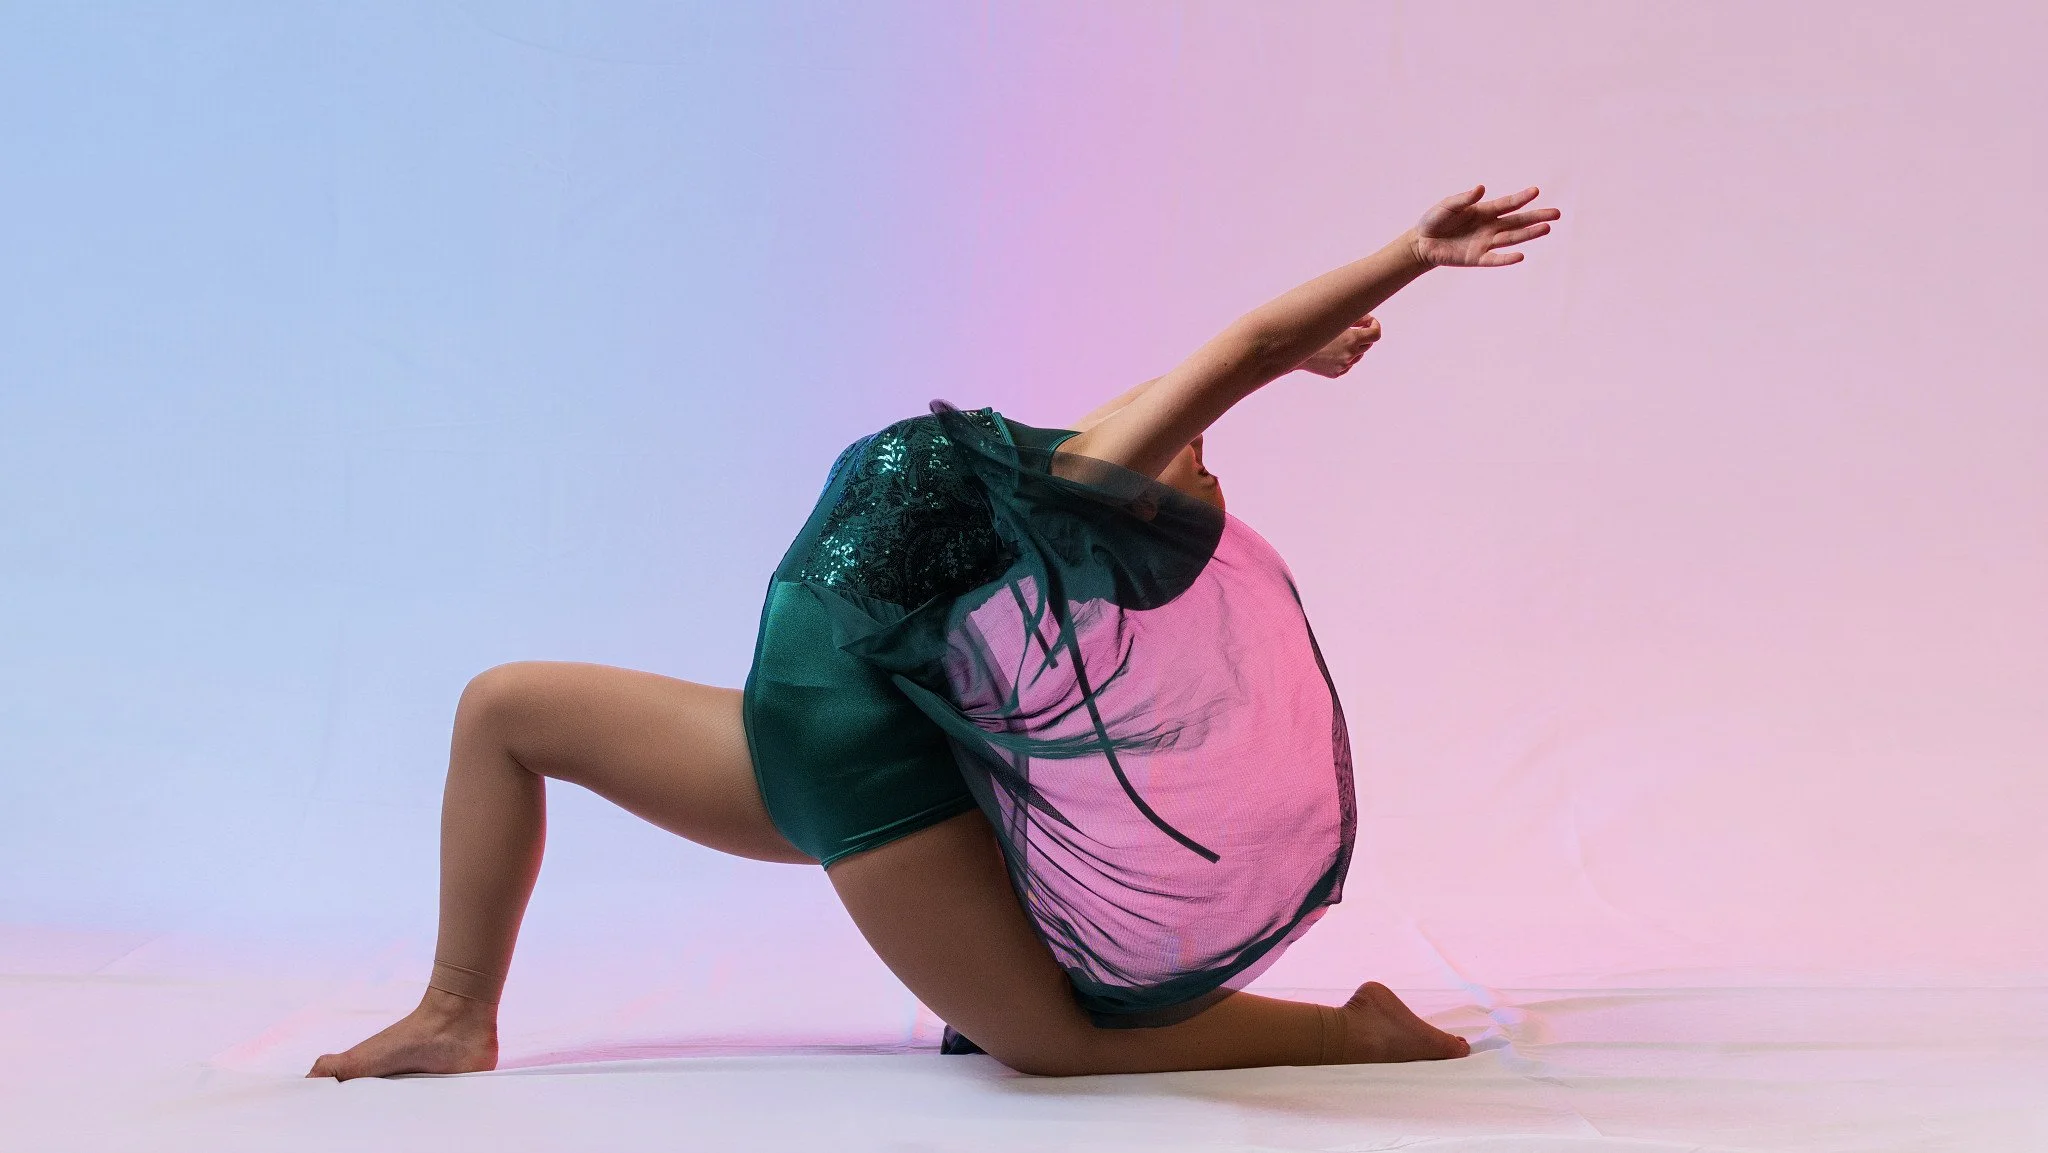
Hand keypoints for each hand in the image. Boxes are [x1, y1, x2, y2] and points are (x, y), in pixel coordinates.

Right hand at [1298, 316, 1380, 377]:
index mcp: (1352, 339)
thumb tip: (1366, 319)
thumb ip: (1352, 318)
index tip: (1369, 322)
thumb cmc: (1311, 329)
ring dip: (1353, 347)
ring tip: (1337, 340)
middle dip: (1363, 335)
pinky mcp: (1336, 373)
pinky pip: (1346, 364)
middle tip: (1354, 327)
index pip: (1376, 334)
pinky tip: (1330, 351)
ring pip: (1357, 355)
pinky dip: (1343, 357)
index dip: (1375, 326)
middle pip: (1368, 345)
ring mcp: (1343, 365)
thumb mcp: (1333, 320)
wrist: (1293, 349)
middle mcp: (1350, 354)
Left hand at [1411, 185, 1559, 267]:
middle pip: (1517, 222)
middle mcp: (1489, 227)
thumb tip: (1481, 188)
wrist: (1422, 242)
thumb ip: (1463, 198)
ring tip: (1546, 229)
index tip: (1536, 191)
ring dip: (1528, 234)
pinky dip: (1506, 258)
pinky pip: (1494, 259)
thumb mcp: (1447, 205)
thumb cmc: (1436, 220)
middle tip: (1556, 214)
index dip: (1521, 198)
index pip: (1507, 204)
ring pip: (1511, 239)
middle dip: (1536, 217)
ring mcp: (1485, 243)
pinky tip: (1520, 256)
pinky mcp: (1476, 258)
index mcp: (1484, 211)